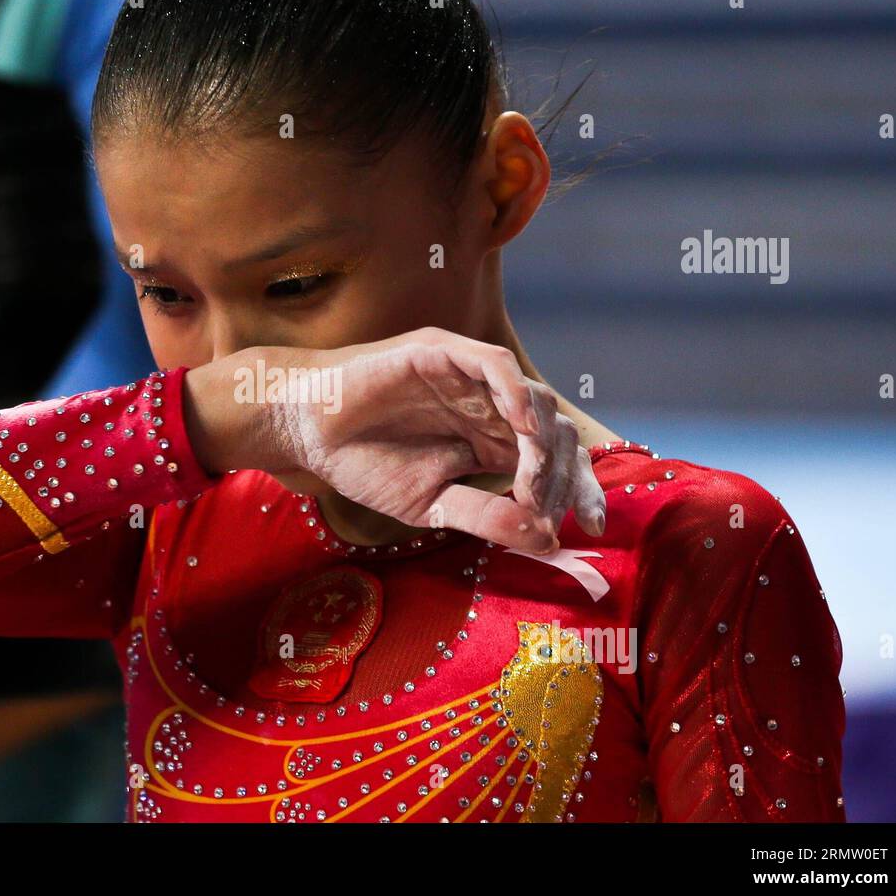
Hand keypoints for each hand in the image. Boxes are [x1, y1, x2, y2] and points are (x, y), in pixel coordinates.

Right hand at [186, 327, 605, 552]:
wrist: (305, 429)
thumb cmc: (362, 462)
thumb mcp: (431, 504)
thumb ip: (486, 517)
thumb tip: (546, 542)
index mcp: (490, 441)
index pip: (553, 460)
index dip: (579, 490)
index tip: (590, 529)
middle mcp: (489, 406)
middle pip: (555, 431)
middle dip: (565, 473)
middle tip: (549, 509)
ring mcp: (468, 377)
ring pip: (532, 399)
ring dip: (541, 441)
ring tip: (530, 479)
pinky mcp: (443, 353)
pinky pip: (494, 366)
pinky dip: (515, 391)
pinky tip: (522, 426)